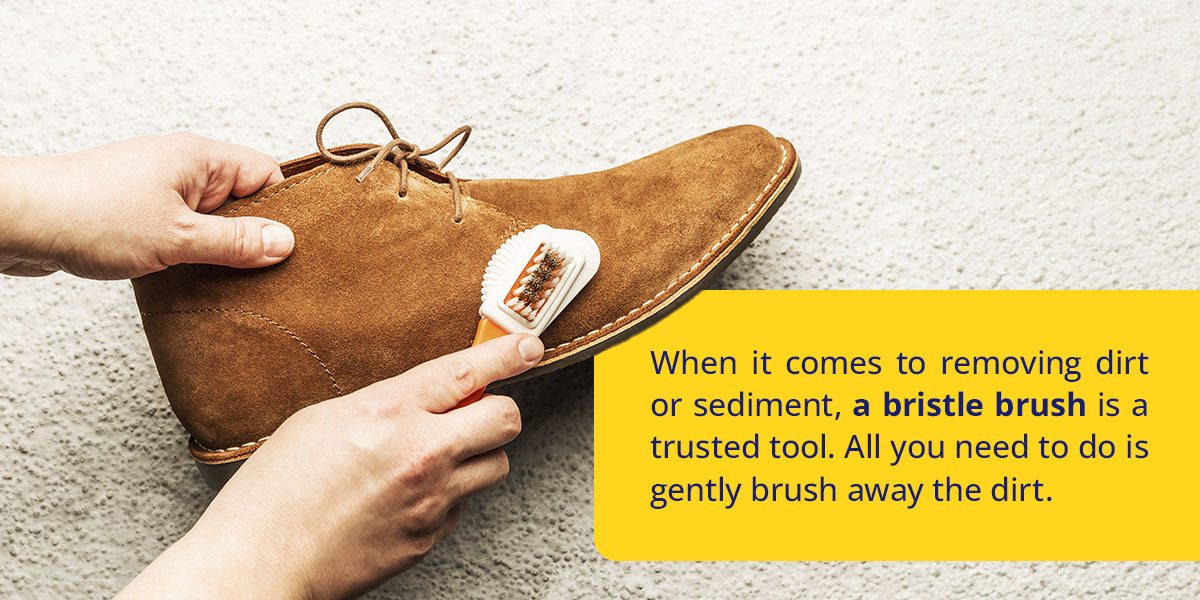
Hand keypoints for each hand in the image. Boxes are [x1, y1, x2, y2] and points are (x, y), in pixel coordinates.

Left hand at [0, 132, 291, 279]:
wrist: (20, 223)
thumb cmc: (88, 214)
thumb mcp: (179, 237)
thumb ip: (236, 242)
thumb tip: (283, 242)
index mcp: (200, 158)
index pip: (266, 174)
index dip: (283, 210)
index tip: (289, 245)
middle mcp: (182, 169)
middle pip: (242, 201)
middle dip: (251, 237)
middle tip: (260, 271)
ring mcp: (158, 191)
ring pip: (211, 221)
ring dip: (217, 251)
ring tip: (222, 279)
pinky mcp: (137, 214)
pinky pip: (182, 233)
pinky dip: (189, 255)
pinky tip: (189, 279)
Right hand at [117, 334, 544, 598]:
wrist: (259, 564)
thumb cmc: (275, 493)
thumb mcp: (321, 420)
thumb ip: (383, 404)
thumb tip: (422, 397)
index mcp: (386, 413)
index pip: (465, 372)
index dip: (506, 354)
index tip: (527, 346)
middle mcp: (419, 454)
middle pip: (505, 420)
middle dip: (497, 410)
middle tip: (474, 411)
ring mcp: (430, 500)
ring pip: (495, 465)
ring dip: (476, 454)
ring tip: (433, 457)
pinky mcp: (429, 537)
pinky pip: (462, 505)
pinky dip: (447, 496)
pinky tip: (406, 496)